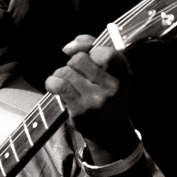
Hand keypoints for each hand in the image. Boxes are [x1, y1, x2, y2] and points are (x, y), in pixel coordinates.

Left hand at [45, 35, 136, 158]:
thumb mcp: (109, 71)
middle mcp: (113, 87)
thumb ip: (92, 48)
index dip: (89, 48)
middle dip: (73, 63)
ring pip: (66, 71)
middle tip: (77, 73)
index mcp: (124, 73)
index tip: (85, 54)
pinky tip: (55, 86)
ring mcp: (97, 100)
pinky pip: (59, 85)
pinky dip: (52, 82)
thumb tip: (68, 47)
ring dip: (61, 74)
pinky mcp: (81, 110)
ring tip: (67, 82)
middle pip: (80, 59)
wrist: (110, 129)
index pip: (105, 52)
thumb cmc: (106, 93)